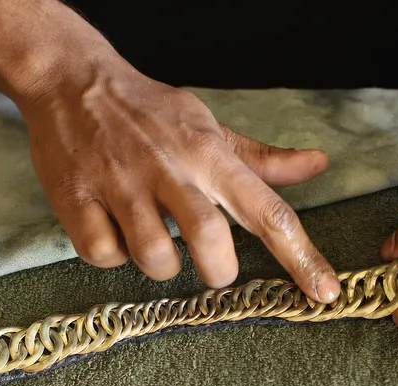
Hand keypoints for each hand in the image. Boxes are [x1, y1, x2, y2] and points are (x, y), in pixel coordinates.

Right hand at [0, 0, 338, 301]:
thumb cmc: (149, 112)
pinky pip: (103, 253)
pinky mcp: (76, 198)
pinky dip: (111, 253)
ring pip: (153, 256)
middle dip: (217, 270)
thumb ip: (260, 159)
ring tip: (151, 237)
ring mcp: (120, 184)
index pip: (268, 209)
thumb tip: (318, 165)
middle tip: (211, 267)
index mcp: (208, 155)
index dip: (301, 255)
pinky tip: (112, 228)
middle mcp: (169, 169)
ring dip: (159, 264)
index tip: (325, 291)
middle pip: (209, 239)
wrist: (72, 81)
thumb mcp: (208, 128)